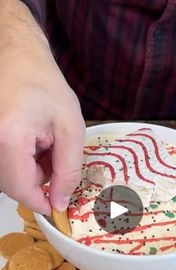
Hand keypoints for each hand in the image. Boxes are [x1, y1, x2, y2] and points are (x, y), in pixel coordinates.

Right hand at [0, 0, 84, 215]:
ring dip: (31, 168)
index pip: (20, 188)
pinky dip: (23, 160)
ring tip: (45, 141)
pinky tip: (33, 140)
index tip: (56, 206)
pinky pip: (5, 163)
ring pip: (9, 175)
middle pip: (13, 183)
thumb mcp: (70, 128)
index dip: (40, 202)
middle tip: (54, 153)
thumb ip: (68, 169)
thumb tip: (60, 202)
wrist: (19, 58)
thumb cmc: (46, 85)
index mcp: (9, 136)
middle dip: (39, 179)